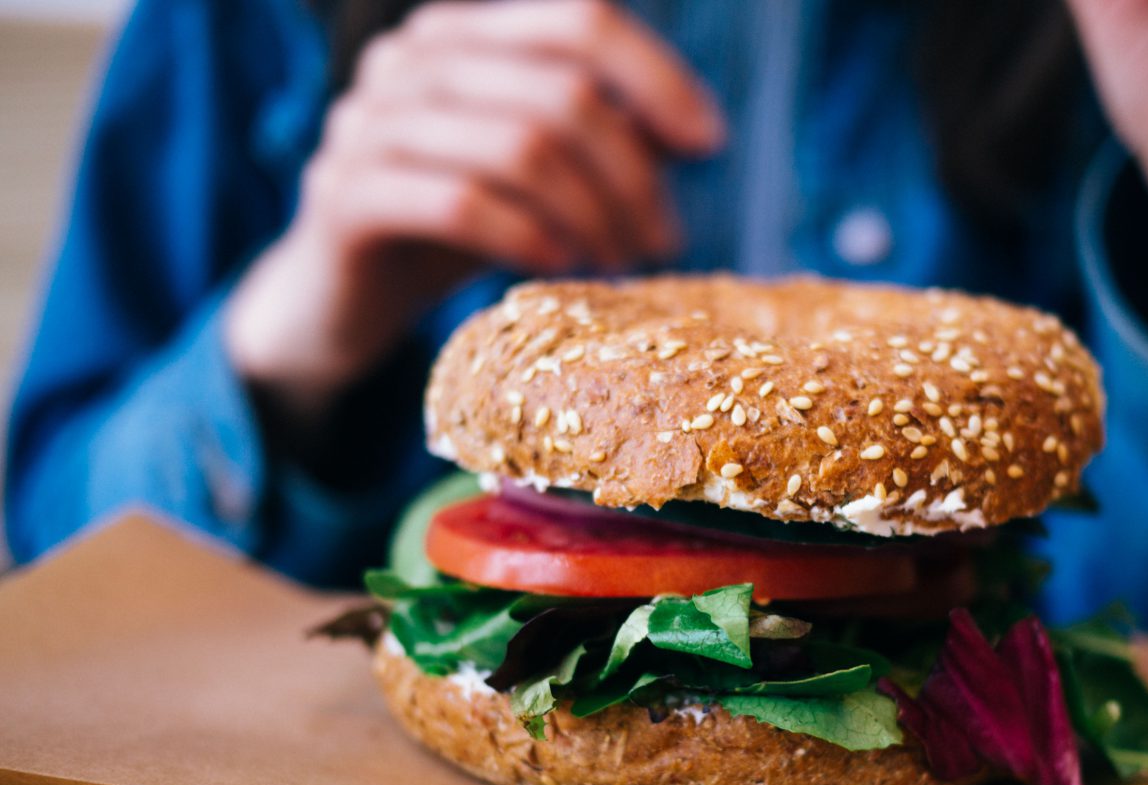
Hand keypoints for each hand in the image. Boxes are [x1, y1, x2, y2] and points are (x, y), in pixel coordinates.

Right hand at [226, 0, 722, 427]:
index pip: (579, 20)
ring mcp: (367, 123)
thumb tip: (693, 133)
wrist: (343, 299)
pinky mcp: (345, 195)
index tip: (710, 144)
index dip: (655, 77)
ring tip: (619, 263)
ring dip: (590, 215)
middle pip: (560, 92)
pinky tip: (559, 265)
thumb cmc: (456, 228)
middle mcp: (408, 59)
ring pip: (517, 148)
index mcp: (461, 33)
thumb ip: (597, 137)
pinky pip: (459, 202)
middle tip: (664, 241)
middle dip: (631, 174)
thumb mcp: (535, 174)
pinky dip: (525, 235)